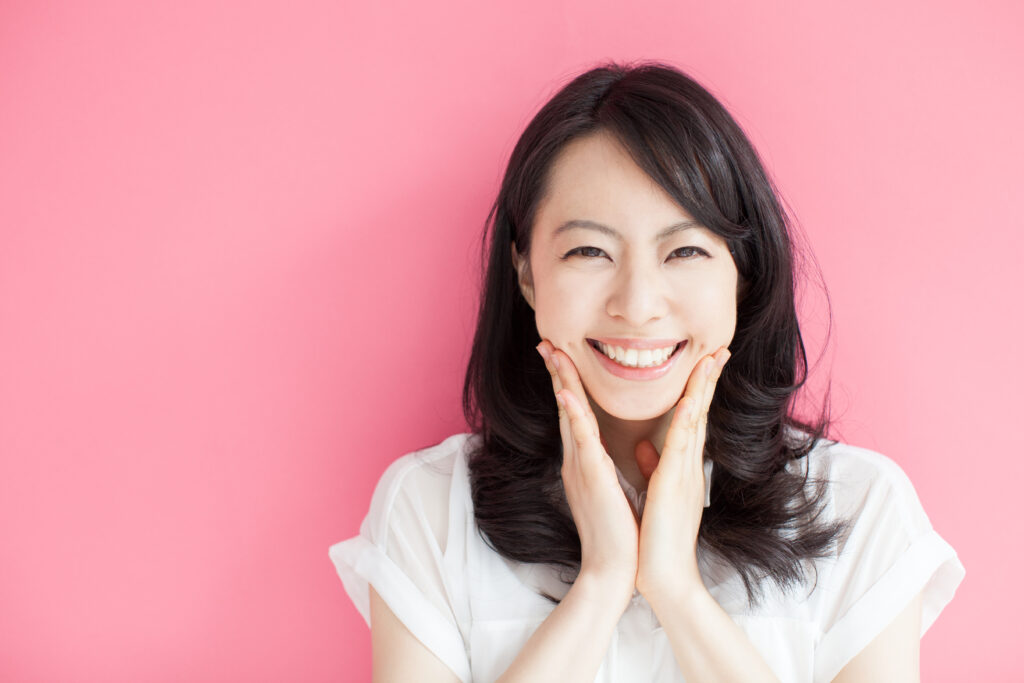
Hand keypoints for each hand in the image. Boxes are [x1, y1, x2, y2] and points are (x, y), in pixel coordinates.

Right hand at [536, 340, 638, 600]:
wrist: (616, 570)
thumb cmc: (621, 534)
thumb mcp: (619, 490)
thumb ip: (619, 466)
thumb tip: (634, 448)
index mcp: (585, 462)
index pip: (576, 414)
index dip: (570, 384)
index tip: (564, 358)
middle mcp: (577, 460)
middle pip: (566, 406)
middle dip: (557, 373)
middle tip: (547, 342)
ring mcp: (580, 467)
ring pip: (569, 414)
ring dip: (562, 381)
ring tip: (553, 352)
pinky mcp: (590, 477)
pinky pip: (580, 439)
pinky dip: (573, 414)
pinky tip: (567, 393)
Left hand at [635, 346, 729, 603]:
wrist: (663, 576)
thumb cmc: (656, 537)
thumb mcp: (655, 493)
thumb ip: (652, 465)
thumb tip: (644, 445)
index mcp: (681, 466)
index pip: (691, 417)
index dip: (698, 387)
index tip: (705, 360)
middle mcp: (688, 465)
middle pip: (700, 411)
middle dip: (709, 378)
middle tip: (720, 347)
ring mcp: (684, 473)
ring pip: (695, 420)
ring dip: (702, 387)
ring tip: (711, 357)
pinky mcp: (674, 484)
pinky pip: (680, 444)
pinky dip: (685, 418)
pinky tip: (689, 397)